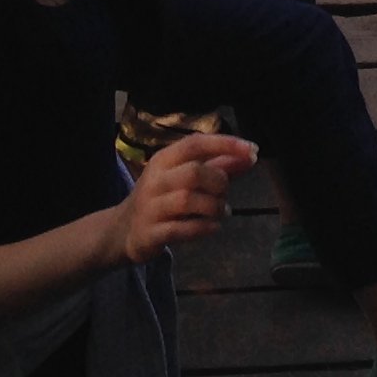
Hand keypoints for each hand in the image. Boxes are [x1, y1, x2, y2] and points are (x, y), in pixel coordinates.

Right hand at [118, 131, 255, 259]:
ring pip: (188, 200)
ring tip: (222, 212)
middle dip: (219, 182)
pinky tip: (213, 226)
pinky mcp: (150, 233)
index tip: (252, 150)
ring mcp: (151, 207)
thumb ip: (217, 166)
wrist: (123, 230)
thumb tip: (249, 156)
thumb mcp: (184, 177)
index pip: (195, 143)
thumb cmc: (162, 197)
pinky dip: (203, 227)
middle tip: (225, 192)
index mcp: (164, 159)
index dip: (226, 144)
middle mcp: (155, 180)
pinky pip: (180, 229)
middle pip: (194, 172)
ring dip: (214, 207)